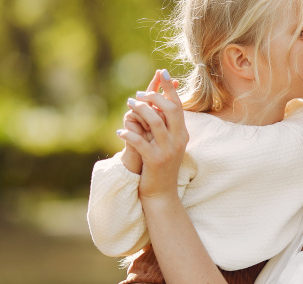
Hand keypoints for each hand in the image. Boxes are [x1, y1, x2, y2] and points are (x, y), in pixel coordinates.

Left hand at [116, 69, 188, 200]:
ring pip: (156, 122)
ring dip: (141, 110)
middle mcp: (178, 140)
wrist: (162, 194)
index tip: (162, 72)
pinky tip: (120, 131)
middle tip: (139, 94)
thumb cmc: (161, 167)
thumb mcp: (167, 145)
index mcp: (182, 134)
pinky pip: (140, 142)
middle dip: (154, 96)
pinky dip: (129, 134)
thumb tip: (157, 105)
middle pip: (170, 109)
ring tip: (129, 105)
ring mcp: (168, 151)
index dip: (170, 88)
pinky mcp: (155, 161)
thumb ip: (165, 127)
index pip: (178, 105)